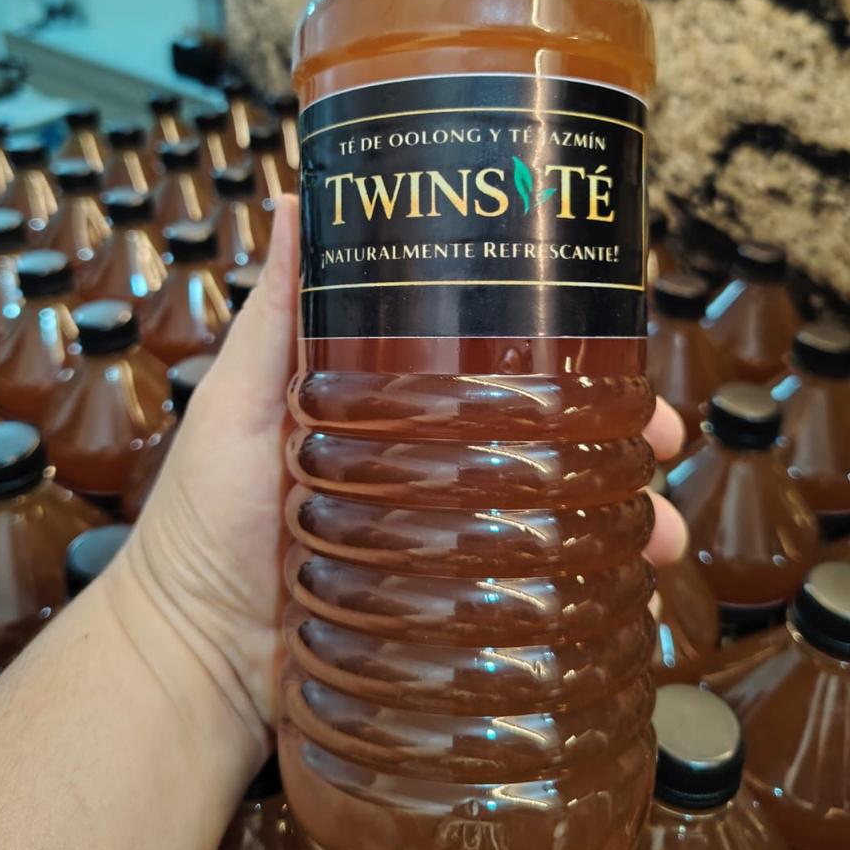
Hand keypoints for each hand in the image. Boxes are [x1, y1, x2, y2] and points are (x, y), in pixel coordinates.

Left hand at [120, 195, 687, 739]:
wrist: (190, 655)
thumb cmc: (203, 517)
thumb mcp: (238, 397)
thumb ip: (272, 312)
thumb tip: (294, 194)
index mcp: (393, 405)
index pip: (492, 364)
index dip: (559, 352)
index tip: (615, 342)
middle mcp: (429, 468)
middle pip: (541, 437)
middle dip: (611, 434)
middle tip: (659, 437)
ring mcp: (443, 542)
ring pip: (551, 516)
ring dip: (616, 515)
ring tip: (658, 529)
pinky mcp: (447, 609)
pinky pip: (529, 590)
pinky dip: (582, 586)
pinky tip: (623, 588)